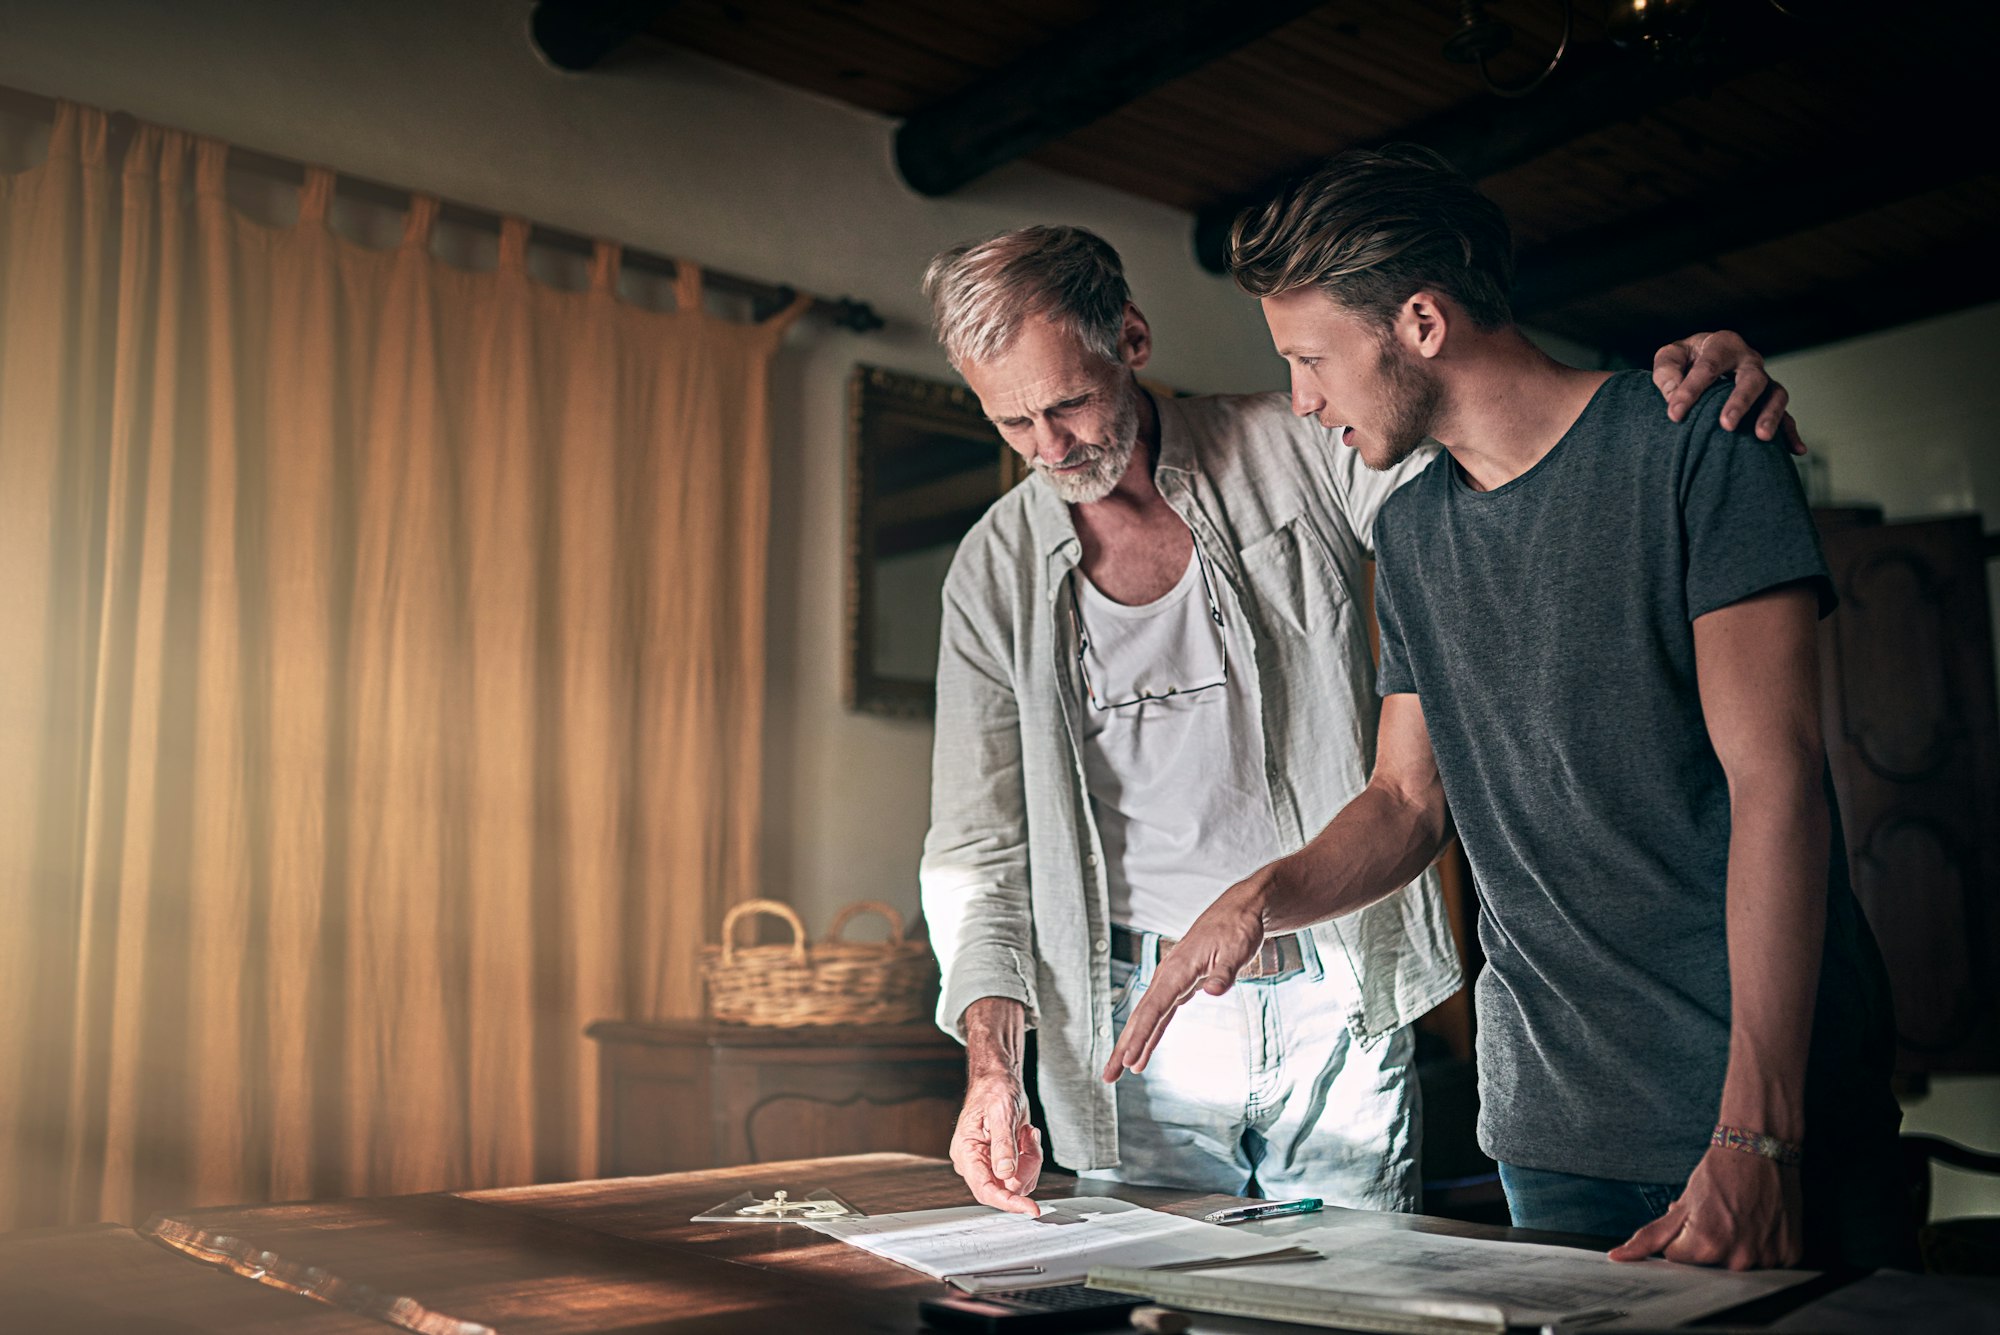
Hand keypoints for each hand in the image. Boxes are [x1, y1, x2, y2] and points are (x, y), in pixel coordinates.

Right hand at [950, 1073, 1043, 1214]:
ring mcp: (989, 1165)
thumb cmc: (994, 1090)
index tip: (1030, 1209)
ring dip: (1031, 1160)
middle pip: (1006, 1189)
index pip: (985, 1189)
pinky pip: (1024, 1174)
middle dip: (1026, 1168)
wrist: (999, 1081)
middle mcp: (975, 1164)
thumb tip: (1006, 1174)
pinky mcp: (1003, 1164)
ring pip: (1019, 1183)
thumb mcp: (1001, 1113)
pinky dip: (1032, 1157)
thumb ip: (1003, 1145)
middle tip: (1030, 1140)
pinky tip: (1027, 1136)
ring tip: (1027, 1134)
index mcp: (966, 1153)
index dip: (1007, 1203)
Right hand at [1101, 885, 1264, 1081]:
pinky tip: (1141, 1054)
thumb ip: (1223, 973)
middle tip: (1108, 1076)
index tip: (1129, 1060)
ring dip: (1131, 1045)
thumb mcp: (1237, 949)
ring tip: (1116, 1071)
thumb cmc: (1237, 928)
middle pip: (1140, 1017)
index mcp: (1178, 969)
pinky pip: (1159, 1016)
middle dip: (1123, 1047)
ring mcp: (1171, 982)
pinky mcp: (1180, 986)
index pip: (1154, 1008)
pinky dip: (1149, 1035)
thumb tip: (1213, 990)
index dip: (1141, 1035)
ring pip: (1145, 1018)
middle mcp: (1168, 976)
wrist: (1239, 912)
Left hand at [1609, 1146, 1802, 1268]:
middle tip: (1718, 1218)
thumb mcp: (1681, 1203)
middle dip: (1707, 1246)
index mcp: (1707, 1245)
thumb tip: (1618, 1256)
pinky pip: (1768, 1263)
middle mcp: (1739, 1258)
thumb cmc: (1719, 1174)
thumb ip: (1649, 1236)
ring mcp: (1768, 1259)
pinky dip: (1761, 1248)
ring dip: (1736, 1248)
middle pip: (1710, 1267)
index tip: (1693, 1221)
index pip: (1679, 1261)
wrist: (1760, 1150)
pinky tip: (1758, 1225)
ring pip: (1739, 1266)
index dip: (1682, 1239)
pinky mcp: (1790, 1256)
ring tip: (1740, 1219)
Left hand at [1652, 331, 1804, 454]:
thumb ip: (1667, 372)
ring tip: (1761, 438)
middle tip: (1726, 424)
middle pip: (1752, 378)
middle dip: (1741, 401)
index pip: (1709, 366)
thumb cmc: (1685, 359)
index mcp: (1723, 344)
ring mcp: (1764, 380)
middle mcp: (1749, 360)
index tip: (1674, 414)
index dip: (1691, 390)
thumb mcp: (1670, 357)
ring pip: (1776, 394)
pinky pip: (1787, 415)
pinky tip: (1796, 451)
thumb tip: (1673, 395)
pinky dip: (1791, 433)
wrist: (1703, 357)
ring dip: (1771, 415)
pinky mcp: (1770, 399)